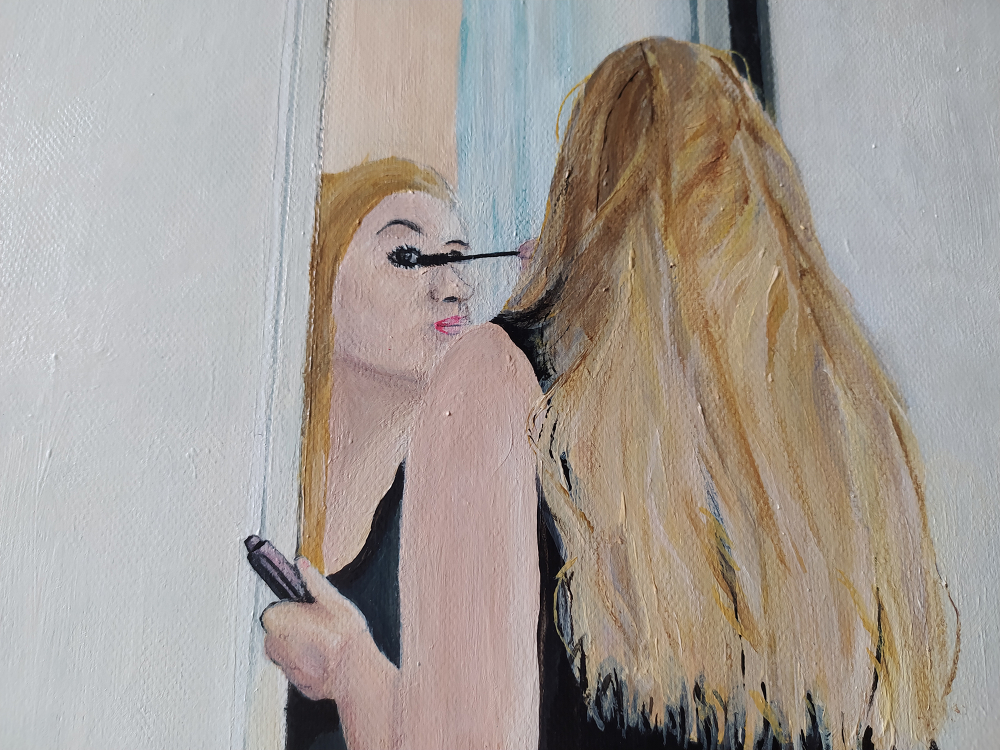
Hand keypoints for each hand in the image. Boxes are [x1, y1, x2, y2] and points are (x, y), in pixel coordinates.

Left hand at [261, 558, 367, 700]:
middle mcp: (274, 646)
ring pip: (290, 652)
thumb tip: (301, 564)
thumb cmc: (345, 636)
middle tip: (321, 628)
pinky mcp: (297, 684)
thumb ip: (313, 581)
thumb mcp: (334, 600)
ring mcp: (285, 668)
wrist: (355, 673)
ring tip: (327, 644)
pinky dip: (311, 665)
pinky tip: (329, 660)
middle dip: (295, 629)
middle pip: (280, 633)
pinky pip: (301, 670)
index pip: (274, 612)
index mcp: (278, 621)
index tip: (307, 612)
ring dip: (302, 648)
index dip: (292, 611)